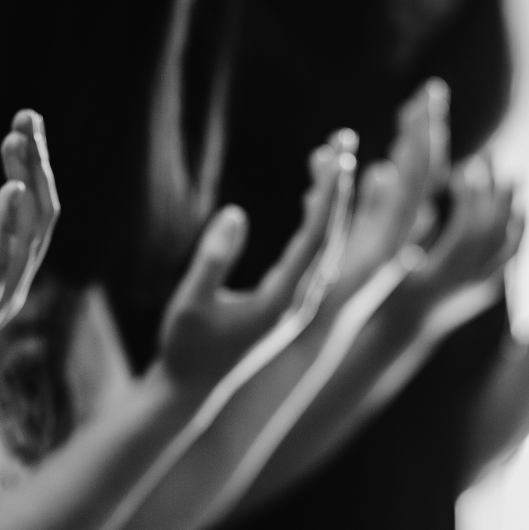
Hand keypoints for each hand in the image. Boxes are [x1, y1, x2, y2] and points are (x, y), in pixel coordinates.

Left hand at [0, 109, 58, 416]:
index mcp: (5, 274)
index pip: (30, 213)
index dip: (30, 169)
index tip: (21, 127)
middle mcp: (12, 285)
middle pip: (38, 216)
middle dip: (36, 165)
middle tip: (27, 118)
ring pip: (29, 234)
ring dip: (28, 183)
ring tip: (19, 139)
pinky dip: (9, 227)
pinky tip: (10, 189)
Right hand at [159, 144, 339, 390]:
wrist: (192, 390)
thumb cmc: (186, 348)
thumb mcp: (190, 304)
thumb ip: (212, 260)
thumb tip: (235, 212)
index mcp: (282, 303)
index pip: (316, 242)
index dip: (329, 199)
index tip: (340, 157)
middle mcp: (300, 303)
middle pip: (331, 238)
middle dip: (339, 189)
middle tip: (342, 139)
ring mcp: (298, 304)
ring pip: (326, 245)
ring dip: (331, 201)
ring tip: (332, 155)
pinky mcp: (289, 302)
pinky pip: (315, 254)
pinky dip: (319, 220)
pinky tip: (315, 195)